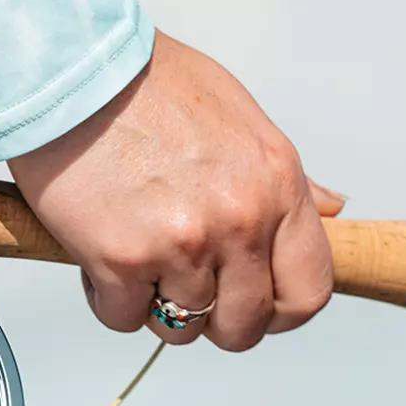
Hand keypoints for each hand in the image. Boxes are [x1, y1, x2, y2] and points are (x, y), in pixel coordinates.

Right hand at [7, 31, 343, 351]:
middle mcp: (238, 220)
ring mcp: (182, 245)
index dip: (278, 313)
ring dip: (156, 304)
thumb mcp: (241, 121)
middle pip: (243, 326)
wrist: (76, 76)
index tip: (255, 306)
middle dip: (214, 321)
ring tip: (140, 254)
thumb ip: (286, 182)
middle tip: (187, 289)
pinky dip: (109, 298)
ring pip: (181, 329)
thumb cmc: (149, 88)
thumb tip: (329, 210)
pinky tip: (104, 253)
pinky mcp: (124, 262)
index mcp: (275, 186)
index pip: (307, 291)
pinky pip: (124, 318)